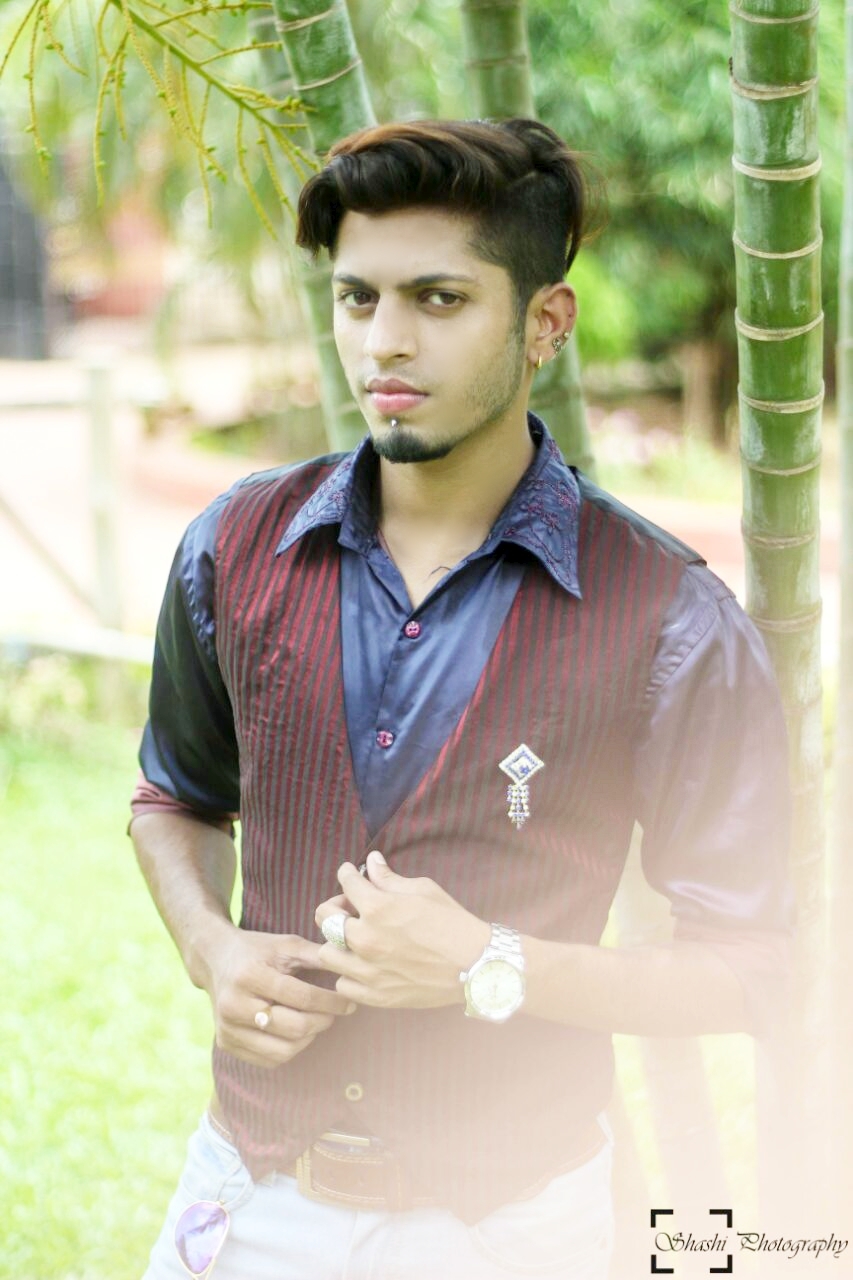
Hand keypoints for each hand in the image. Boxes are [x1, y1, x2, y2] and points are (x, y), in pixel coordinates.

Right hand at [203, 922, 355, 1067]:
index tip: (349, 1002)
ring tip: (318, 1021)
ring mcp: (227, 1028)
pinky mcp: (226, 1044)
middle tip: (336, 1013)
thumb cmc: (258, 951)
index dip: (330, 1002)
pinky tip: (298, 1032)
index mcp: (249, 975)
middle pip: (293, 1027)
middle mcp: (234, 1004)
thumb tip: (352, 965)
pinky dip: (290, 1049)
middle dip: (322, 1021)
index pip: (300, 996)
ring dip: (309, 1038)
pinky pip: (269, 1060)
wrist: (215, 960)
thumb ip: (318, 956)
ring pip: (283, 1050)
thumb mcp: (286, 944)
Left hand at [315, 851, 488, 1008]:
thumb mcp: (423, 890)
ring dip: (338, 942)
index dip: (347, 874)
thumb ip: (389, 878)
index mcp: (377, 907)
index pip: (345, 882)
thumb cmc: (452, 922)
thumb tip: (371, 862)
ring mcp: (368, 970)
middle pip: (324, 918)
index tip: (351, 874)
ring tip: (355, 939)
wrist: (476, 965)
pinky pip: (342, 983)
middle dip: (336, 906)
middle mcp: (365, 939)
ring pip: (327, 953)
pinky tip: (365, 965)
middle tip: (352, 907)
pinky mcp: (375, 995)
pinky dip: (349, 973)